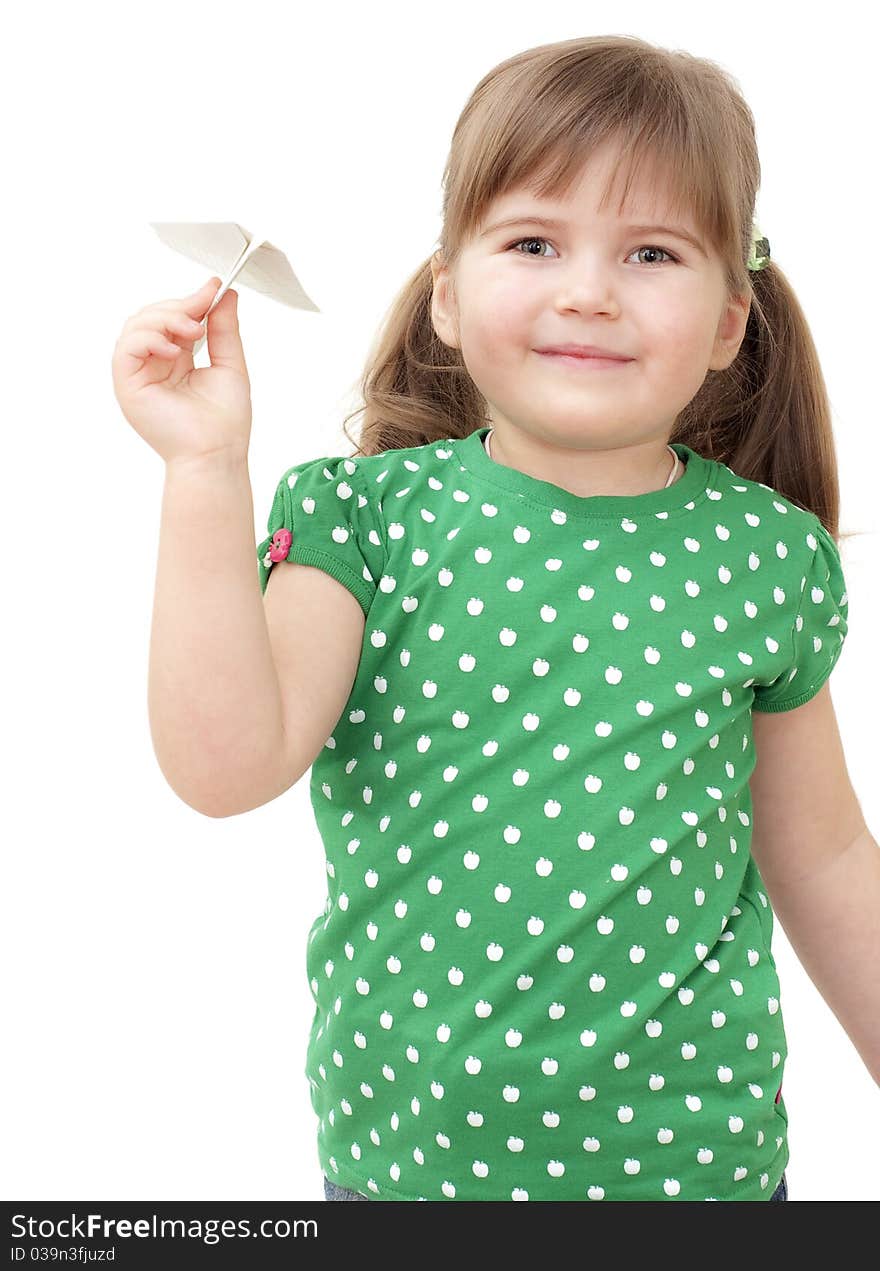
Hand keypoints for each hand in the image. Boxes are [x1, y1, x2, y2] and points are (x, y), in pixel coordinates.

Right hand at [111, 277, 252, 467]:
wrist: (216, 453)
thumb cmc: (225, 421)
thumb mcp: (229, 364)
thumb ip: (224, 329)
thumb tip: (226, 294)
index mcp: (177, 359)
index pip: (175, 318)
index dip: (191, 300)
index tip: (214, 287)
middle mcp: (154, 364)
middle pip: (152, 316)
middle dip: (179, 307)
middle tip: (203, 309)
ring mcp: (139, 374)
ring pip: (137, 325)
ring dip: (165, 318)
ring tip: (193, 332)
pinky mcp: (127, 384)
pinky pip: (126, 347)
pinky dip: (149, 339)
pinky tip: (174, 351)